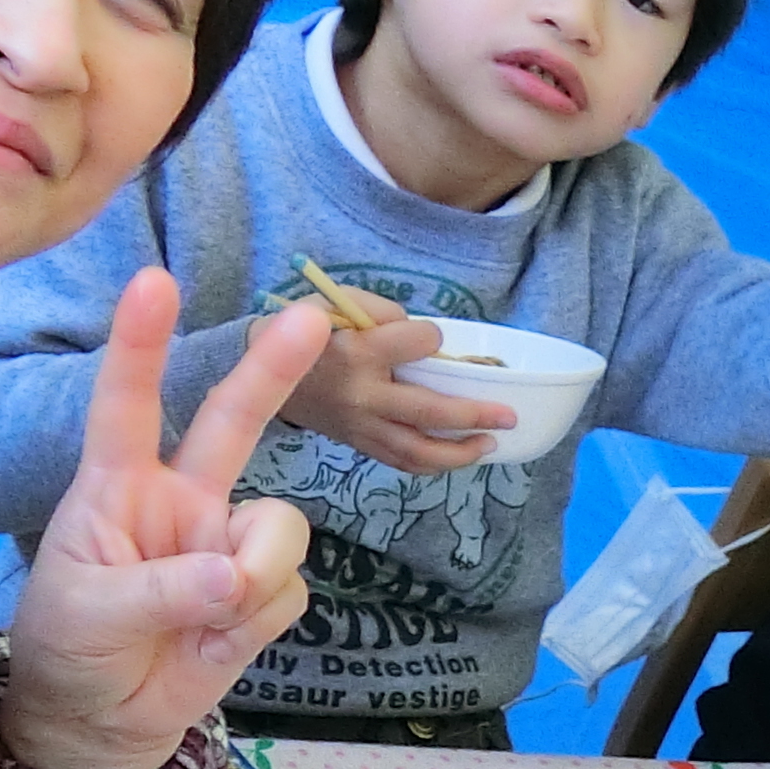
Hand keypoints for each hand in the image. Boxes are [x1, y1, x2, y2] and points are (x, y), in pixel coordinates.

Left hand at [0, 272, 327, 768]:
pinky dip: (257, 623)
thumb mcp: (92, 613)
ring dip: (254, 578)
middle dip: (273, 370)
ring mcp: (226, 542)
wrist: (101, 721)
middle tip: (314, 319)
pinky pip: (290, 590)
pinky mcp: (261, 592)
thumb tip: (236, 581)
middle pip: (233, 421)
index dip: (140, 344)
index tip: (156, 282)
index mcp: (117, 486)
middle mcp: (181, 500)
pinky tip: (216, 644)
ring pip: (280, 530)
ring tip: (208, 624)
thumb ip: (162, 590)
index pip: (126, 403)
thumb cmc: (71, 648)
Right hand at [280, 310, 510, 472]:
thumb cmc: (309, 333)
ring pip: (418, 450)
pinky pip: (401, 462)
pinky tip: (458, 458)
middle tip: (508, 416)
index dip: (431, 337)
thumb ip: (378, 309)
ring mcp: (362, 426)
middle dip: (473, 415)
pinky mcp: (359, 444)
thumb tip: (422, 335)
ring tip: (491, 444)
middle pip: (428, 412)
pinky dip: (433, 465)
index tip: (434, 337)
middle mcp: (364, 394)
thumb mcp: (335, 303)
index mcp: (359, 353)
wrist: (261, 371)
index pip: (417, 344)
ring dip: (460, 453)